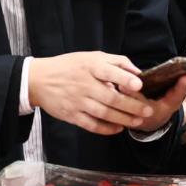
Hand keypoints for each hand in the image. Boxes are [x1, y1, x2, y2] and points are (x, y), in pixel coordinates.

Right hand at [28, 52, 185, 135]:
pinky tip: (118, 128)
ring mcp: (77, 102)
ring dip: (123, 119)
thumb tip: (138, 72)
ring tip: (138, 121)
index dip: (124, 79)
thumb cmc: (70, 66)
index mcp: (89, 67)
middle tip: (148, 110)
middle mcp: (83, 85)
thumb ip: (117, 62)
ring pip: (103, 113)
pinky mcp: (71, 115)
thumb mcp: (92, 57)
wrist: (37, 80)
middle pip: (110, 98)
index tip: (139, 85)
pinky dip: (106, 128)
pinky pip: (91, 124)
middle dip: (132, 106)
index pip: (108, 72)